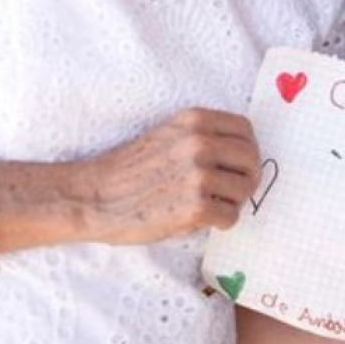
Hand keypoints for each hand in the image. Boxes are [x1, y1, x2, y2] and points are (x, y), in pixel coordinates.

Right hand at [74, 107, 260, 244]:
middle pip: (252, 159)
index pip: (245, 130)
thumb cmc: (128, 170)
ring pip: (245, 189)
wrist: (92, 197)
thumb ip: (202, 136)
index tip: (238, 165)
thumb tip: (242, 154)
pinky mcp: (195, 207)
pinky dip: (220, 223)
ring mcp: (199, 174)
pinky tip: (200, 220)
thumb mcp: (167, 135)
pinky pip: (231, 217)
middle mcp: (200, 143)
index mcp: (194, 120)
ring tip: (210, 206)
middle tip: (232, 192)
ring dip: (232, 202)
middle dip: (247, 177)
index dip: (247, 150)